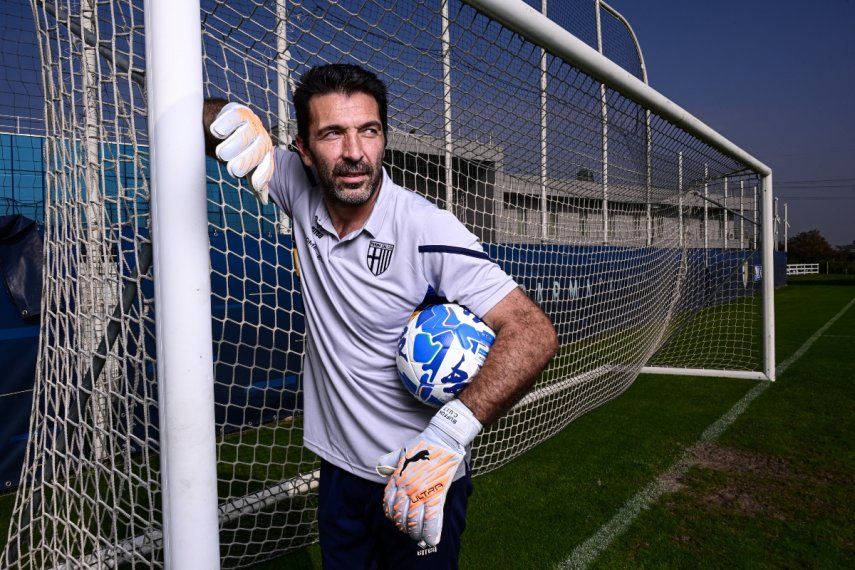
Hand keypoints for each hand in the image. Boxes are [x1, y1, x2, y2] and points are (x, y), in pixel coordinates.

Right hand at [209, 102, 273, 204]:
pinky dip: (226, 124)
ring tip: (221, 153)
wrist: (220, 124)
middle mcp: (261, 138)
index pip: (267, 166)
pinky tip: (216, 131)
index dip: (263, 176)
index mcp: (264, 153)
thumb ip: (252, 177)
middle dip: (246, 162)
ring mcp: (251, 123)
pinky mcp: (239, 111)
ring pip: (247, 134)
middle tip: (233, 170)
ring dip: (235, 145)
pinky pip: (235, 116)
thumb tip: (263, 199)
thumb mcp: (243, 164)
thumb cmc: (233, 148)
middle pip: (258, 150)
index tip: (255, 184)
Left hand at [376, 399, 481, 547]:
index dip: (392, 516)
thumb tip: (381, 468)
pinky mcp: (436, 494)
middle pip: (400, 516)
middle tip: (409, 533)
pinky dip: (431, 533)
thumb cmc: (423, 445)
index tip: (397, 521)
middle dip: (404, 528)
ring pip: (414, 521)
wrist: (442, 439)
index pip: (389, 504)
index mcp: (398, 479)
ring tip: (419, 539)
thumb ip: (390, 462)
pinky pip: (431, 519)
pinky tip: (431, 541)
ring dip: (416, 534)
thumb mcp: (401, 452)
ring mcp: (421, 492)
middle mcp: (407, 488)